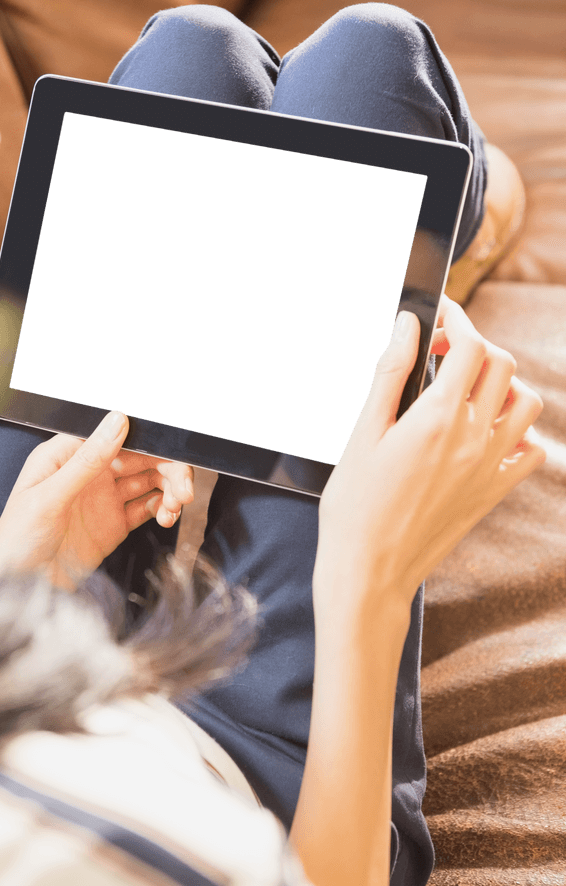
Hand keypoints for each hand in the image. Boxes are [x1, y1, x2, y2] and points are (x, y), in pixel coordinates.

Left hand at [0, 411, 193, 589]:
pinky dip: (164, 509)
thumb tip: (118, 420)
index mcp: (67, 454)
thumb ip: (87, 460)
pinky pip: (148, 508)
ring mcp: (104, 498)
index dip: (149, 437)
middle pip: (140, 456)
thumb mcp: (50, 497)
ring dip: (169, 488)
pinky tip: (168, 517)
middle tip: (184, 487)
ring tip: (178, 505)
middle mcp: (89, 471)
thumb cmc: (16, 540)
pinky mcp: (114, 524)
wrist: (14, 589)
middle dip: (168, 467)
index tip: (173, 447)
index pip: (116, 433)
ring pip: (149, 481)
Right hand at [316, 296, 545, 616]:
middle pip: (502, 365)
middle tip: (441, 354)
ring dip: (502, 384)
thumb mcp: (363, 433)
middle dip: (475, 346)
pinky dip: (519, 431)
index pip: (470, 346)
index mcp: (437, 418)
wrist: (369, 571)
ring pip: (526, 403)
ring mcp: (489, 467)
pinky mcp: (492, 493)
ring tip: (466, 389)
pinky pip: (531, 451)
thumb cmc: (354, 506)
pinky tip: (486, 432)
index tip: (438, 315)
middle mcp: (473, 439)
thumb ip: (390, 374)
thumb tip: (407, 326)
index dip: (457, 319)